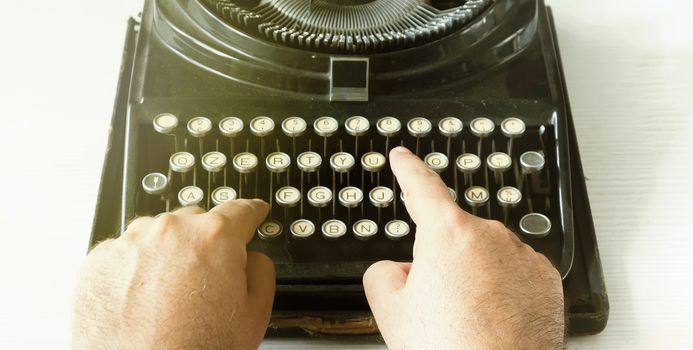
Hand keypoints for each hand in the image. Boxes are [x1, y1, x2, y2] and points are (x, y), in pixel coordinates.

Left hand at [73, 199, 273, 348]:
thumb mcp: (255, 314)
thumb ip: (261, 270)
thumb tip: (251, 257)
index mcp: (214, 238)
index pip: (240, 211)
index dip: (251, 213)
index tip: (252, 212)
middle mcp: (169, 231)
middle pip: (195, 222)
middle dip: (203, 244)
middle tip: (205, 281)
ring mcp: (129, 244)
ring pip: (157, 235)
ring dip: (166, 254)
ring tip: (169, 297)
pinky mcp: (97, 263)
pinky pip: (124, 254)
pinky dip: (134, 270)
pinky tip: (142, 302)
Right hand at [363, 147, 563, 348]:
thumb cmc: (452, 349)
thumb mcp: (391, 312)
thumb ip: (383, 274)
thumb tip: (399, 269)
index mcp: (448, 234)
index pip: (422, 187)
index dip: (408, 169)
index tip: (403, 157)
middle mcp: (490, 236)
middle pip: (453, 235)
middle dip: (440, 259)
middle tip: (436, 302)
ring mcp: (521, 256)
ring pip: (484, 254)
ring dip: (472, 274)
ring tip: (467, 318)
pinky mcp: (545, 278)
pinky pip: (513, 271)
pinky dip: (501, 287)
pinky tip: (492, 318)